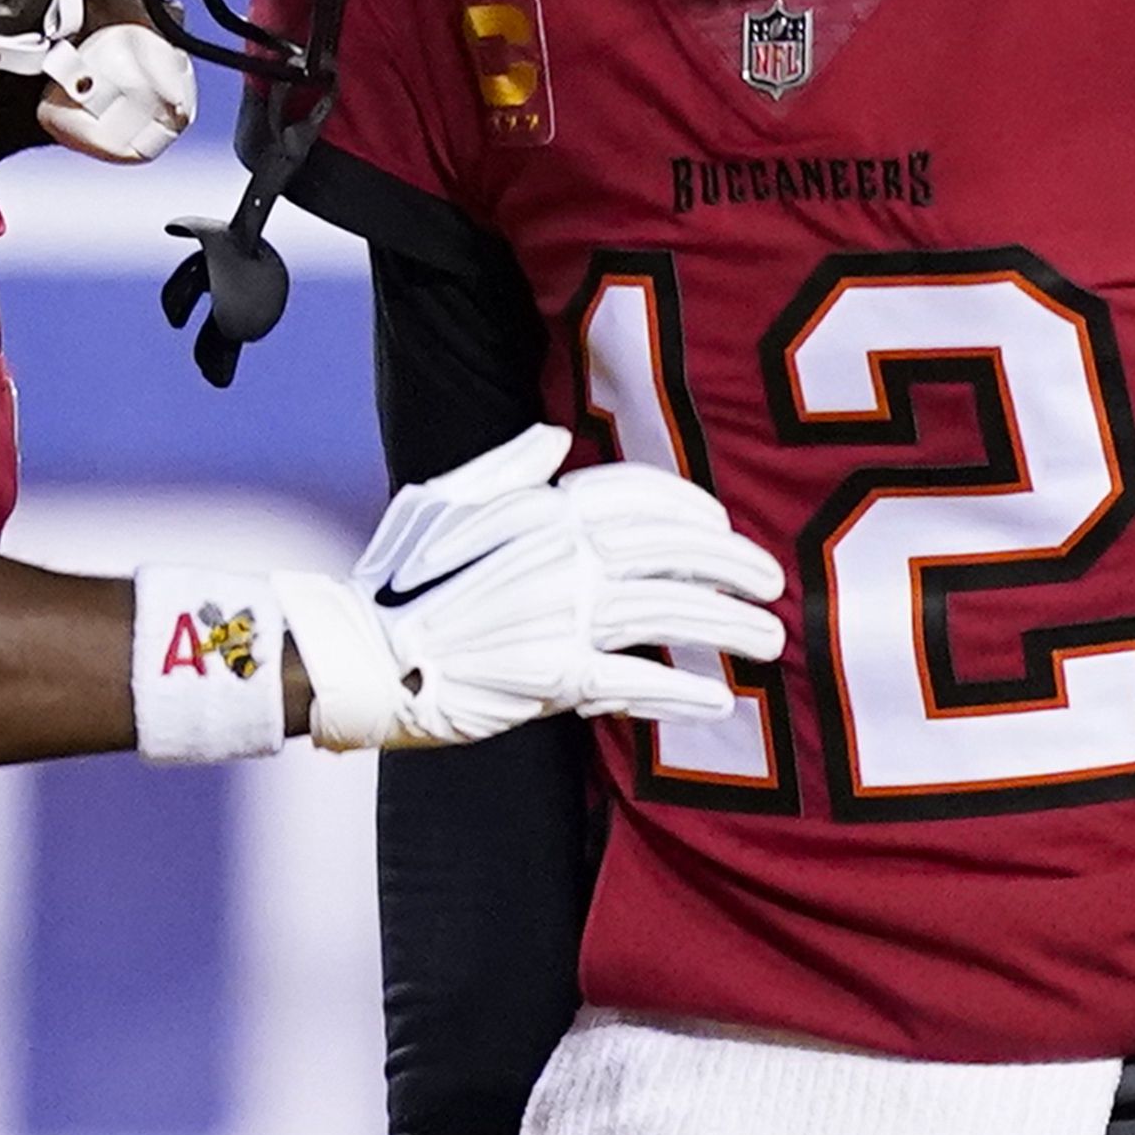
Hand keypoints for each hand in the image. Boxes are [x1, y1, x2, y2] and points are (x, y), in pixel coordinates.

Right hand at [297, 424, 783, 750]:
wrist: (361, 658)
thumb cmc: (395, 580)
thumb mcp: (440, 499)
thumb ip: (505, 468)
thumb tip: (555, 437)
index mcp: (537, 508)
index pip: (638, 495)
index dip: (690, 508)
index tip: (723, 525)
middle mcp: (560, 554)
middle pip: (673, 551)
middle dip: (733, 563)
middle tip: (772, 583)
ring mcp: (562, 614)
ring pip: (671, 612)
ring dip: (728, 624)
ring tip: (769, 640)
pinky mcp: (557, 675)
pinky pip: (639, 679)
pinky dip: (682, 689)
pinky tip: (719, 696)